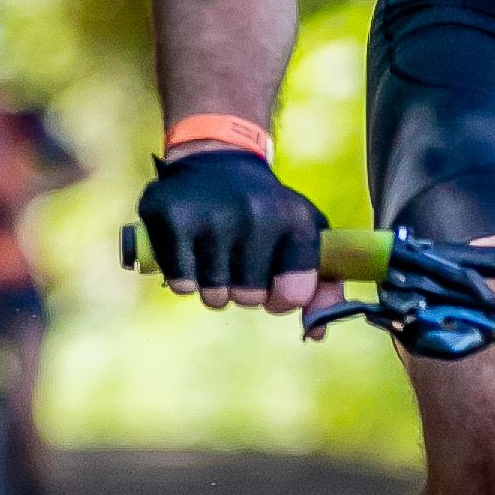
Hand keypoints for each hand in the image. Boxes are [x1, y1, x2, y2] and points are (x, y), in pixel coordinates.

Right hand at [135, 147, 330, 313]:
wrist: (217, 160)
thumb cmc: (266, 211)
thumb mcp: (304, 235)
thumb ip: (323, 286)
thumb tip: (318, 334)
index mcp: (294, 219)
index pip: (293, 293)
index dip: (283, 298)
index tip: (276, 283)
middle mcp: (254, 214)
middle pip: (249, 297)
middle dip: (244, 290)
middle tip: (239, 262)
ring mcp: (210, 215)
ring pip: (214, 295)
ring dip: (214, 289)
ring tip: (215, 257)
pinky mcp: (170, 217)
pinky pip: (182, 285)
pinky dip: (185, 280)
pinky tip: (190, 254)